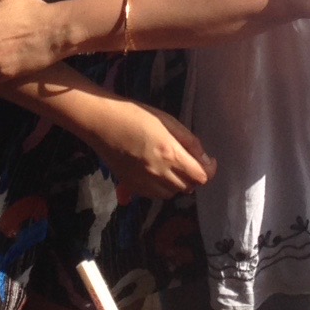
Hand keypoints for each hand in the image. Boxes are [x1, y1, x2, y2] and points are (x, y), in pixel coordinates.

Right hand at [78, 95, 215, 200]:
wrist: (101, 121)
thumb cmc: (135, 115)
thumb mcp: (168, 121)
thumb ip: (189, 142)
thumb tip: (204, 160)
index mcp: (170, 154)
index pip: (201, 176)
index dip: (208, 170)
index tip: (208, 161)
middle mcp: (158, 173)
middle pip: (187, 187)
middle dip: (193, 176)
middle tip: (189, 161)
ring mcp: (143, 182)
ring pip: (171, 194)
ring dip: (177, 184)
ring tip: (172, 168)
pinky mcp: (130, 185)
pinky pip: (153, 195)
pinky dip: (160, 188)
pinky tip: (156, 174)